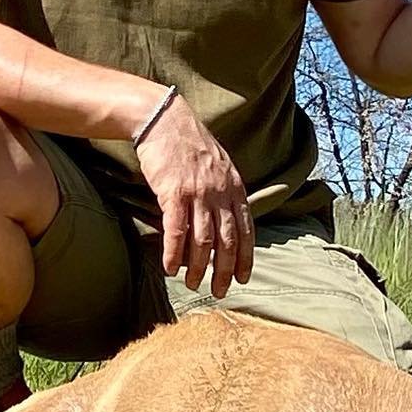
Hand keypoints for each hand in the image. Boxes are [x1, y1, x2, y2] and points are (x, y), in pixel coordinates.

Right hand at [134, 93, 253, 297]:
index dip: (246, 257)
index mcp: (234, 187)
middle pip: (227, 241)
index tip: (244, 278)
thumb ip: (225, 192)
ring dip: (199, 268)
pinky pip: (176, 231)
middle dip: (226, 271)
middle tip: (221, 291)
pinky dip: (173, 254)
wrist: (164, 119)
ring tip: (194, 284)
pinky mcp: (173, 193)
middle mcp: (220, 193)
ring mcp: (197, 193)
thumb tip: (226, 220)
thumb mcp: (218, 165)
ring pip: (203, 241)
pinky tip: (170, 269)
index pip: (246, 229)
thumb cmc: (188, 144)